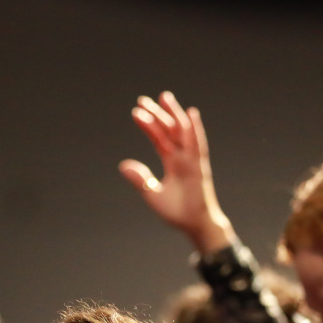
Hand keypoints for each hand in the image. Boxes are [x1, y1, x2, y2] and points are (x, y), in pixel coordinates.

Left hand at [119, 92, 235, 253]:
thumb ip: (140, 179)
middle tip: (143, 99)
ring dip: (174, 114)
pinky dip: (195, 129)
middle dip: (158, 114)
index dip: (148, 125)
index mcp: (173, 163)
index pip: (159, 138)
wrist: (195, 224)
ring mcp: (192, 160)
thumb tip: (123, 165)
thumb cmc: (177, 212)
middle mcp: (183, 157)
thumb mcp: (152, 194)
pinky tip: (190, 113)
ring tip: (164, 97)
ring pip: (183, 132)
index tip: (136, 112)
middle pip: (169, 130)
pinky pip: (198, 144)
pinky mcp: (200, 167)